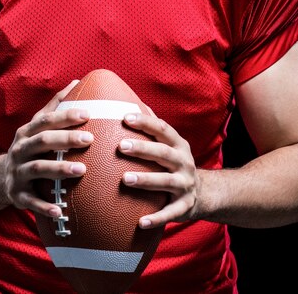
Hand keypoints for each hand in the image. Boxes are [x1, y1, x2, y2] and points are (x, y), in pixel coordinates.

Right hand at [4, 80, 93, 216]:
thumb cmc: (30, 147)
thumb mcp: (38, 126)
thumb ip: (57, 105)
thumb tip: (77, 82)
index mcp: (27, 132)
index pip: (46, 120)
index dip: (65, 116)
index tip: (87, 114)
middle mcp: (20, 149)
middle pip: (43, 141)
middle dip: (66, 139)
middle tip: (90, 139)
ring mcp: (17, 172)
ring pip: (38, 169)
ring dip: (59, 169)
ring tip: (82, 170)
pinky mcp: (17, 195)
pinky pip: (31, 201)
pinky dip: (45, 206)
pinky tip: (61, 211)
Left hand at [119, 113, 197, 227]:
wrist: (204, 193)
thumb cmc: (175, 163)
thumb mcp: (169, 145)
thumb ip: (152, 128)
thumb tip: (127, 102)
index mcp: (178, 145)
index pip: (162, 129)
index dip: (145, 122)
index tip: (125, 117)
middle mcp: (184, 162)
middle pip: (163, 153)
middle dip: (142, 149)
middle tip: (121, 146)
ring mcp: (185, 185)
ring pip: (165, 181)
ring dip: (145, 180)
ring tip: (124, 179)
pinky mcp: (185, 206)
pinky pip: (170, 213)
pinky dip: (156, 218)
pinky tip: (140, 222)